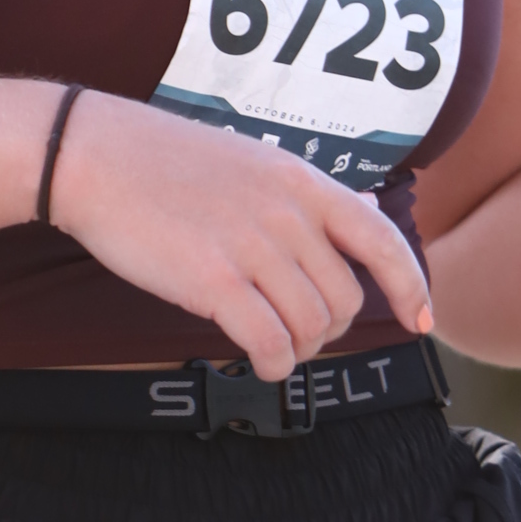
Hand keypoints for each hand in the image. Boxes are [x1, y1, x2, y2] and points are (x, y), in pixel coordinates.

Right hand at [50, 92, 432, 378]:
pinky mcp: (213, 280)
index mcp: (304, 183)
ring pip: (311, 325)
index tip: (423, 321)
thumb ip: (314, 197)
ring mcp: (252, 246)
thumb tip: (371, 212)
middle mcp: (288, 213)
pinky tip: (261, 362)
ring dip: (300, 350)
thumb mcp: (258, 162)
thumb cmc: (170, 165)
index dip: (412, 286)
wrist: (97, 157)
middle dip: (329, 329)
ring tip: (274, 347)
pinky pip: (270, 341)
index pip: (383, 240)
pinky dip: (275, 364)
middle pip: (345, 298)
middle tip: (298, 333)